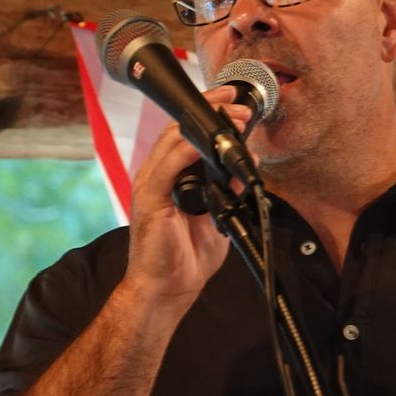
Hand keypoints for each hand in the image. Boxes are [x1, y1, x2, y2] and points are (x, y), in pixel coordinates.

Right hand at [119, 89, 255, 311]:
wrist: (166, 289)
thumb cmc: (184, 258)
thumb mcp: (216, 218)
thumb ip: (227, 193)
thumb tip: (245, 170)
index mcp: (170, 177)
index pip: (186, 135)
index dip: (209, 115)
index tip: (234, 105)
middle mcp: (157, 175)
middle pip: (179, 130)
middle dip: (210, 112)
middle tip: (239, 108)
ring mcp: (150, 185)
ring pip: (172, 141)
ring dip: (203, 127)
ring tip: (232, 120)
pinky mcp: (149, 199)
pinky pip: (167, 166)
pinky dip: (186, 150)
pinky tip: (205, 141)